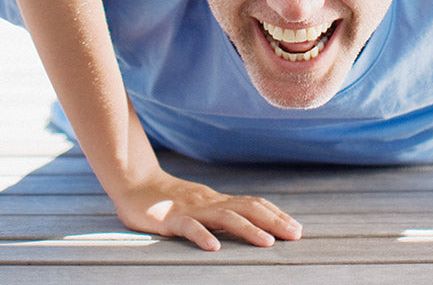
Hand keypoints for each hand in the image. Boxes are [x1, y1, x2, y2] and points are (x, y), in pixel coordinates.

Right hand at [114, 168, 302, 251]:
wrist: (135, 185)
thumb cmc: (169, 200)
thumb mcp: (200, 206)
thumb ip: (221, 213)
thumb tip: (249, 224)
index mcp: (218, 201)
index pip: (253, 204)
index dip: (276, 215)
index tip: (297, 228)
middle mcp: (210, 202)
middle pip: (248, 208)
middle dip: (274, 221)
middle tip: (296, 235)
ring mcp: (191, 209)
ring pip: (224, 217)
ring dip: (248, 229)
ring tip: (267, 243)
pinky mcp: (170, 219)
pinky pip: (188, 228)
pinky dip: (202, 236)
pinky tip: (214, 248)